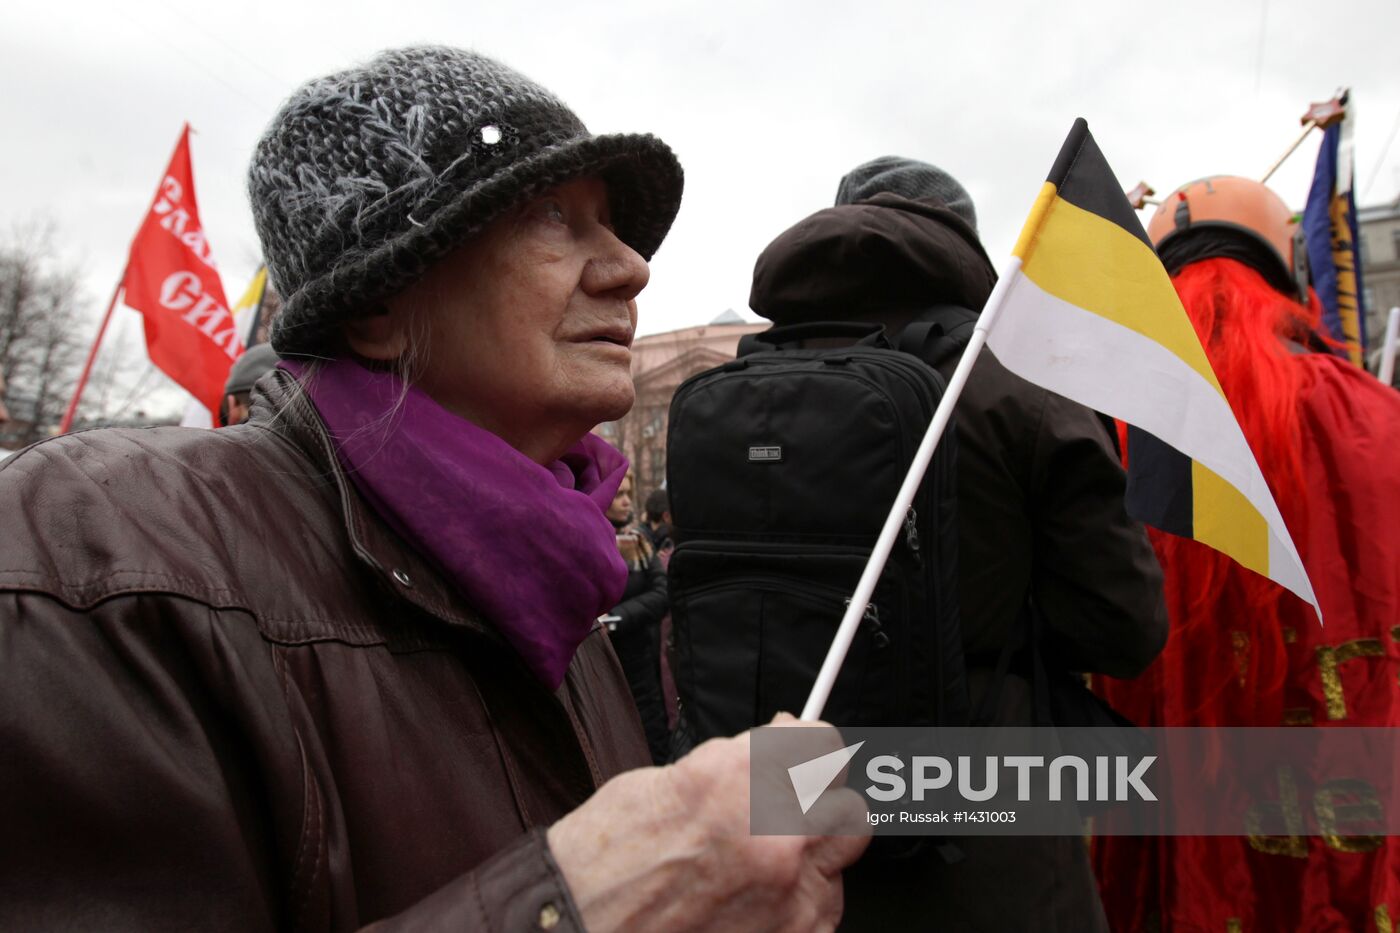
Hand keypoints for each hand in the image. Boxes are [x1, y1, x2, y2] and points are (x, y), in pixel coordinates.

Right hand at [548, 714, 869, 931]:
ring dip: (812, 852)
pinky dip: (802, 901)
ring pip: (842, 859)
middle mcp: (778, 839)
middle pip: (845, 801)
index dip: (808, 743)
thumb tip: (779, 746)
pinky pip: (826, 909)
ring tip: (762, 860)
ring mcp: (791, 901)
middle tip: (785, 802)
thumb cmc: (605, 860)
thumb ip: (738, 762)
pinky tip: (759, 898)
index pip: (821, 743)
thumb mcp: (669, 779)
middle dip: (817, 796)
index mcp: (742, 782)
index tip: (801, 746)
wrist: (574, 926)